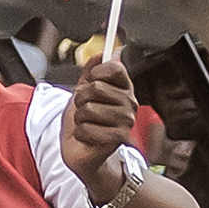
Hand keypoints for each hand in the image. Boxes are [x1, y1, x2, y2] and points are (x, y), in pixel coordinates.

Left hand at [61, 53, 141, 182]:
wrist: (82, 152)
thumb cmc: (84, 122)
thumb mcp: (83, 93)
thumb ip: (90, 74)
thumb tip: (98, 56)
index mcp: (123, 89)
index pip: (115, 68)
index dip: (96, 73)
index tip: (90, 82)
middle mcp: (129, 103)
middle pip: (96, 87)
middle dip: (80, 100)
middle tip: (84, 110)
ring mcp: (126, 121)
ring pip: (88, 109)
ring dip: (79, 119)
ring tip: (86, 125)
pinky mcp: (118, 138)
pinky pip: (86, 128)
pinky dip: (80, 134)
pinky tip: (87, 137)